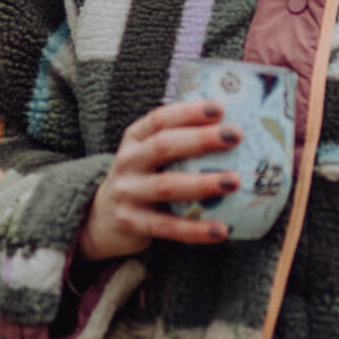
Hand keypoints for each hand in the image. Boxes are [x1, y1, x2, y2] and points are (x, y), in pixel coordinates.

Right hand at [78, 99, 241, 260]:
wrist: (103, 219)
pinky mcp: (132, 223)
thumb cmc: (144, 178)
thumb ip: (181, 141)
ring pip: (166, 186)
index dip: (188, 112)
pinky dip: (195, 229)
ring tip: (235, 181)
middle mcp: (127, 162)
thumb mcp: (150, 155)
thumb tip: (235, 129)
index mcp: (135, 138)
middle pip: (163, 146)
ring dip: (203, 183)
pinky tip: (221, 230)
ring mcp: (127, 193)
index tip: (219, 108)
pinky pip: (168, 227)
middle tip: (235, 135)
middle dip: (201, 139)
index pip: (160, 119)